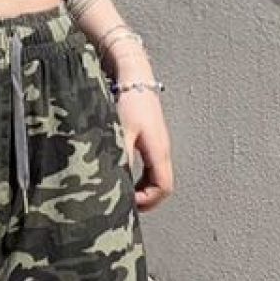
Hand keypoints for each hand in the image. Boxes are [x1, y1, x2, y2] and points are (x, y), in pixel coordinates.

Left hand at [113, 85, 173, 212]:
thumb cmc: (128, 101)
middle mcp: (162, 150)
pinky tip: (120, 175)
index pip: (163, 188)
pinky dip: (137, 177)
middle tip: (123, 205)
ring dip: (140, 189)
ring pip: (155, 177)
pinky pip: (148, 167)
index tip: (127, 203)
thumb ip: (119, 159)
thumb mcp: (121, 133)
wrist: (133, 74)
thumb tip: (116, 185)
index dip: (147, 202)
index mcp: (159, 152)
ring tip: (120, 193)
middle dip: (144, 200)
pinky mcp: (148, 139)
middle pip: (161, 186)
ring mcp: (157, 145)